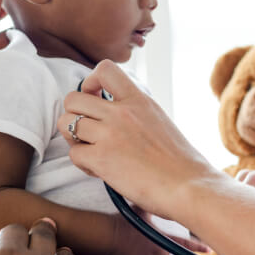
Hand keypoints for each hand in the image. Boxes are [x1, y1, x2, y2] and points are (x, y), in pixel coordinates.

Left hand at [58, 60, 214, 218]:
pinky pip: (74, 153)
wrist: (188, 185)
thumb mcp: (159, 120)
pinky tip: (100, 169)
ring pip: (66, 123)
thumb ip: (135, 110)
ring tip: (92, 149)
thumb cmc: (179, 160)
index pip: (105, 69)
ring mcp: (109, 134)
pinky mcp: (101, 159)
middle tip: (89, 129)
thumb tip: (114, 110)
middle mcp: (121, 112)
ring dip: (74, 138)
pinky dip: (83, 162)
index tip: (96, 97)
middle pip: (73, 98)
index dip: (90, 81)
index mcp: (139, 100)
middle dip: (74, 113)